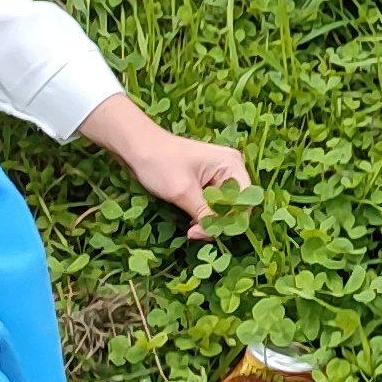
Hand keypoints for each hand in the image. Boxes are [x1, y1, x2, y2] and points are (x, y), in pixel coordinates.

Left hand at [78, 93, 252, 239]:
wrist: (136, 147)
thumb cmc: (160, 163)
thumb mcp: (183, 192)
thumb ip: (204, 214)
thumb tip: (216, 234)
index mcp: (231, 165)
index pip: (245, 200)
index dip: (231, 219)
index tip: (208, 232)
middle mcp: (229, 169)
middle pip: (235, 205)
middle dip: (219, 222)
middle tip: (195, 234)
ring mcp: (217, 175)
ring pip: (223, 207)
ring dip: (210, 221)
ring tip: (190, 230)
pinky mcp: (204, 183)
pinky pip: (212, 204)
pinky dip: (203, 216)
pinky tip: (190, 224)